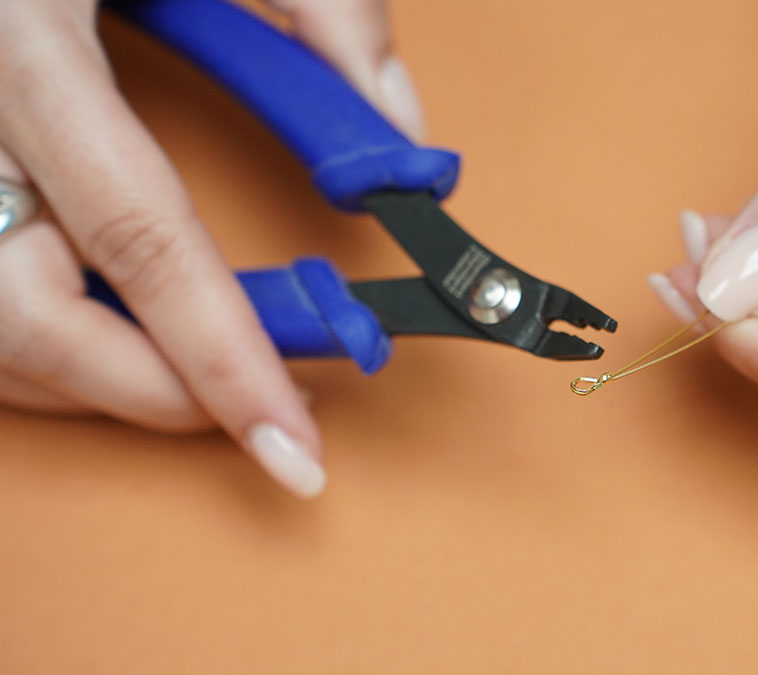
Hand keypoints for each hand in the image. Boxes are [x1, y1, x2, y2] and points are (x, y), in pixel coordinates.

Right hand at [0, 0, 423, 496]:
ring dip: (109, 374)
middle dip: (158, 390)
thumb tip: (402, 136)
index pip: (136, 237)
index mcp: (24, 45)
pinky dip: (63, 329)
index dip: (219, 356)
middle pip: (26, 321)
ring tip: (217, 366)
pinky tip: (133, 316)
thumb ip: (321, 15)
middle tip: (271, 409)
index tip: (293, 446)